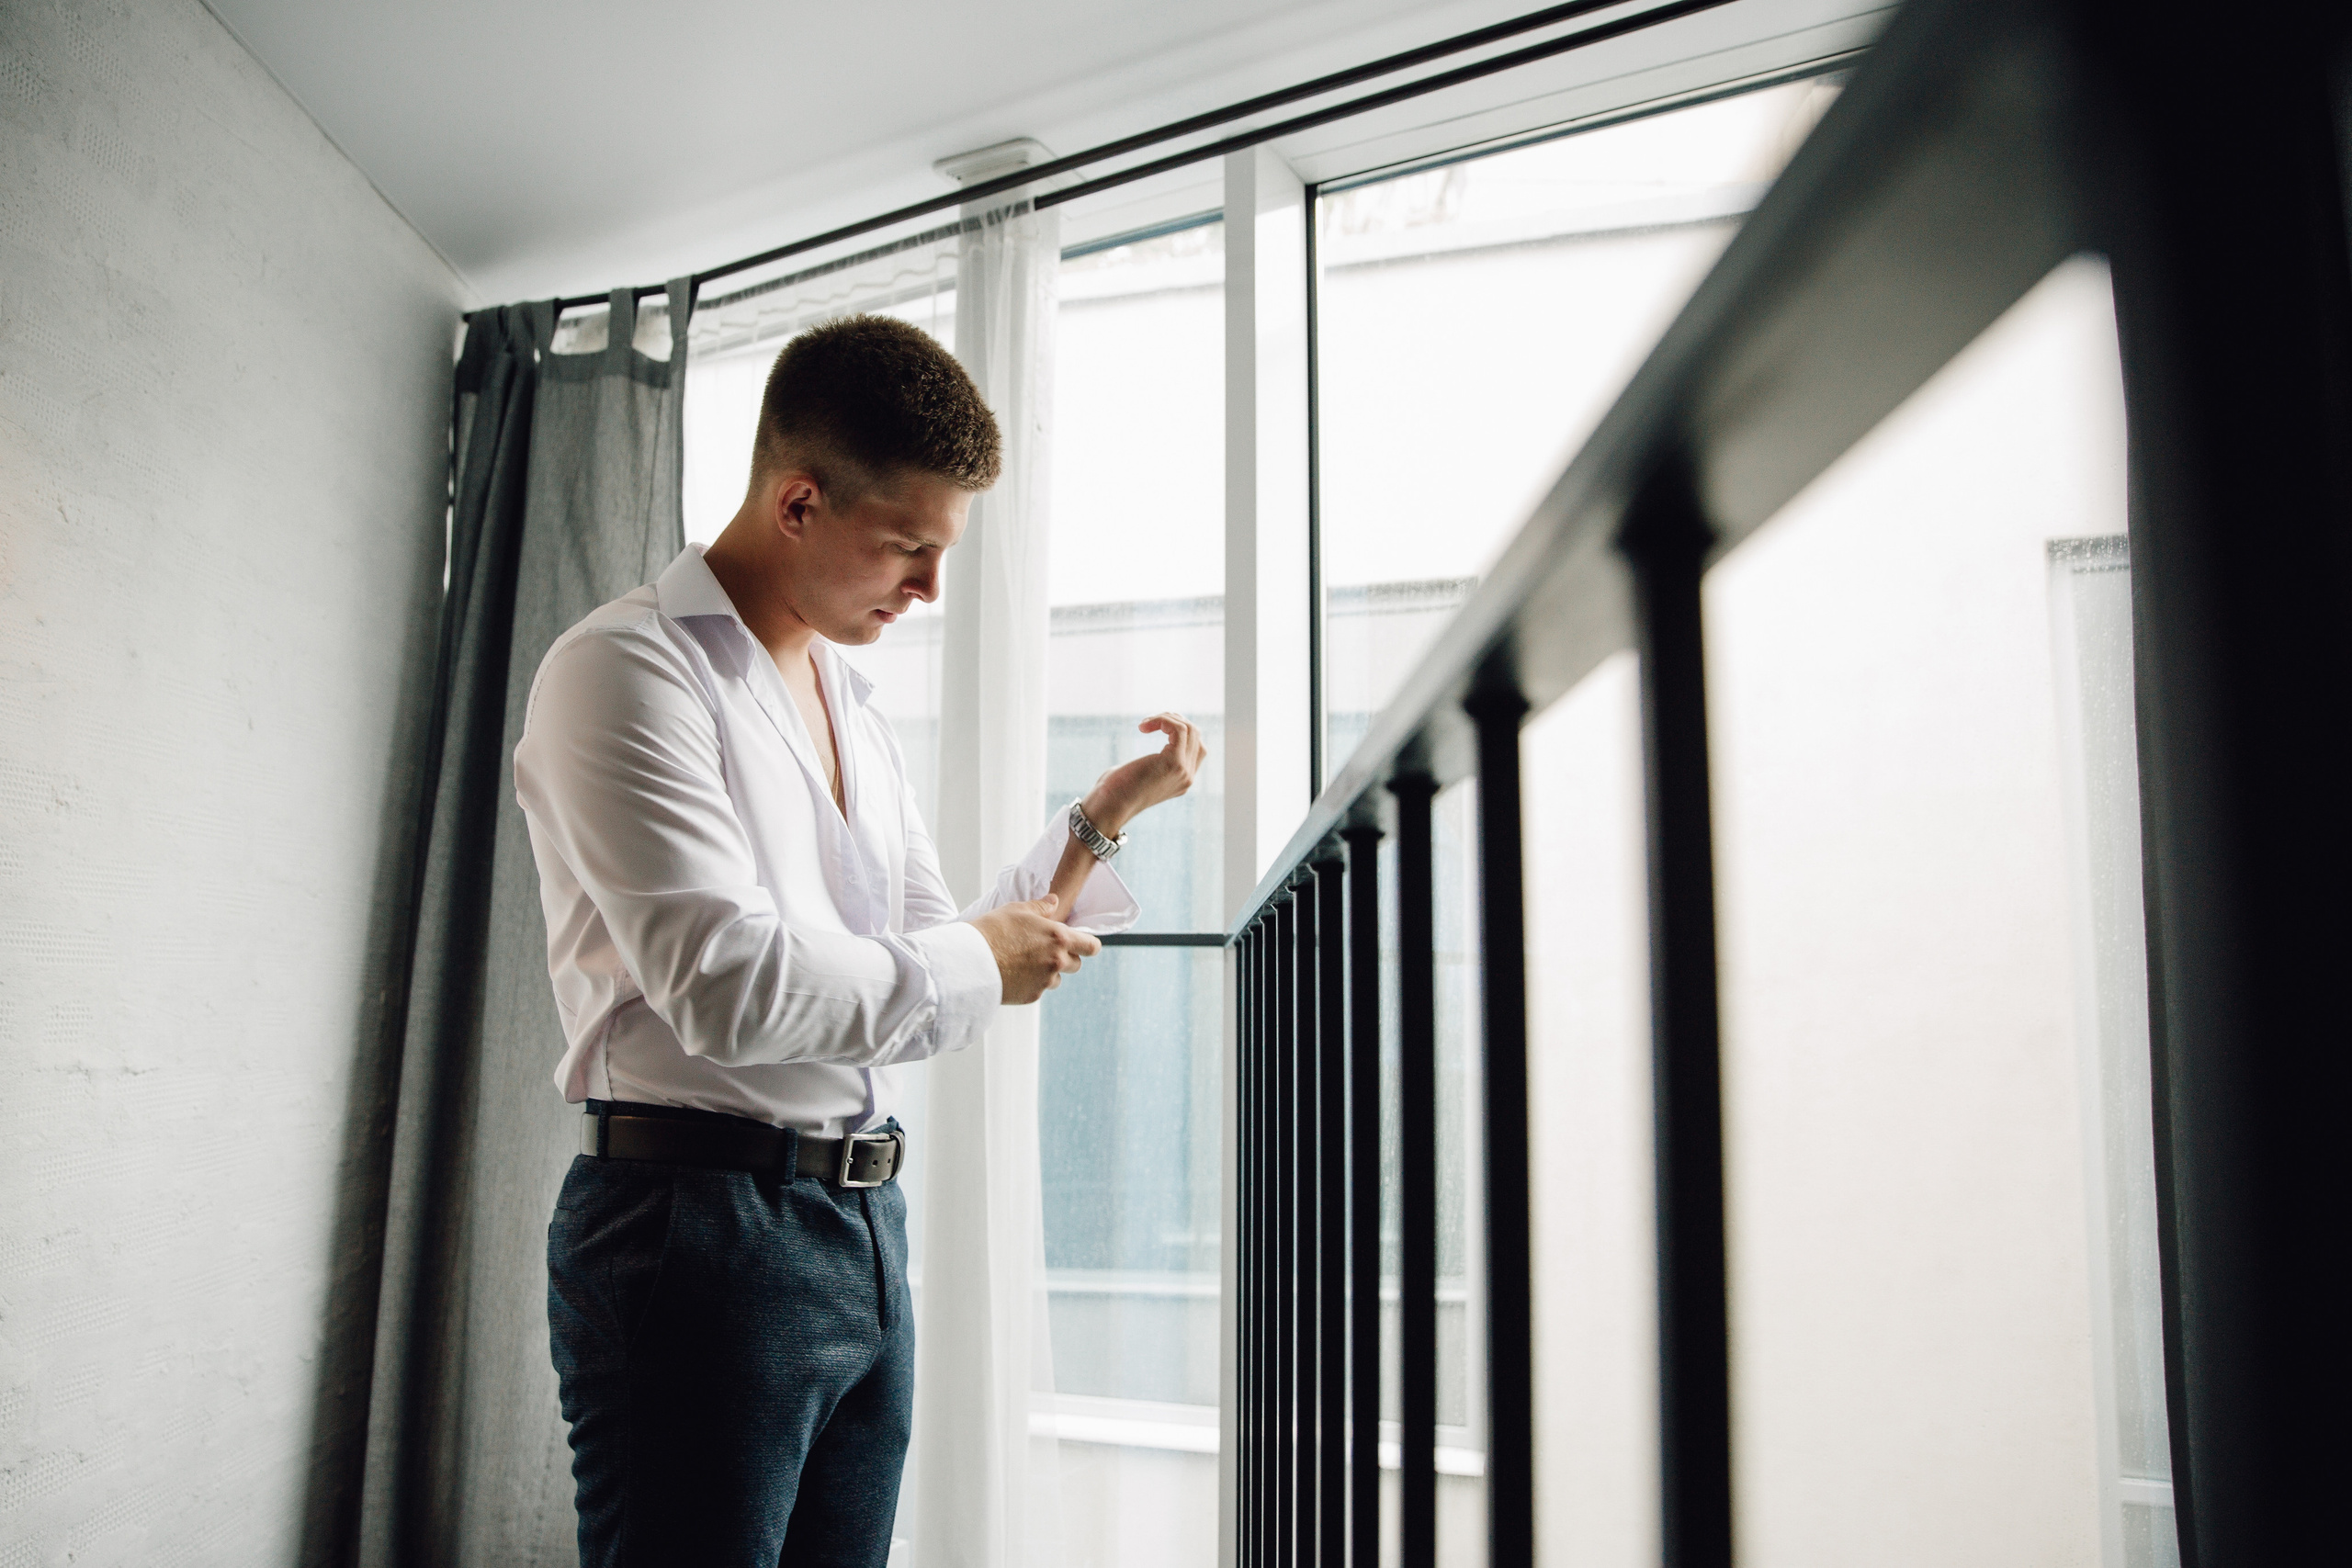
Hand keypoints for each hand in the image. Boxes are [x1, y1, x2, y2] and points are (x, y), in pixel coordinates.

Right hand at [968, 893, 1101, 1004]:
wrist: (970, 961)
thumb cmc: (992, 930)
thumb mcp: (1016, 910)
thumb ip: (1040, 907)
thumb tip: (1054, 902)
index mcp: (1059, 938)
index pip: (1091, 946)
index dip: (1088, 945)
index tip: (1082, 944)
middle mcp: (1057, 961)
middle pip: (1076, 964)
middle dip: (1066, 958)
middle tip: (1045, 950)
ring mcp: (1045, 981)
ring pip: (1057, 979)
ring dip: (1049, 972)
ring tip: (1025, 962)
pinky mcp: (1032, 995)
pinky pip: (1039, 989)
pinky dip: (1032, 983)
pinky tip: (1014, 973)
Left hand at [1081, 713, 1205, 836]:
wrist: (1110, 805)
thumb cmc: (1114, 790)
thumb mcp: (1139, 774)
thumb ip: (1153, 764)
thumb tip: (1150, 750)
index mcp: (1181, 780)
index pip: (1197, 747)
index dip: (1179, 731)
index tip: (1155, 726)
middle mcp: (1187, 777)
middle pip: (1196, 736)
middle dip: (1175, 721)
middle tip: (1151, 721)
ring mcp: (1184, 771)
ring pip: (1190, 730)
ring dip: (1167, 718)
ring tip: (1145, 723)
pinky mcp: (1174, 763)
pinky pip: (1179, 729)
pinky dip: (1162, 720)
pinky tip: (1143, 727)